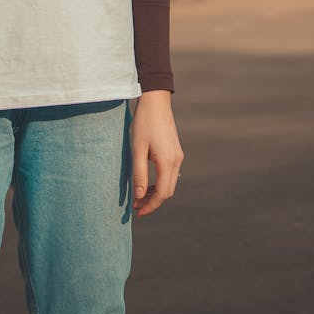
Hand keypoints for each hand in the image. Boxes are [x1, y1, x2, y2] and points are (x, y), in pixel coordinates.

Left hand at [131, 90, 183, 216]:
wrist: (155, 100)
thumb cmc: (143, 123)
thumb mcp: (137, 149)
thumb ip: (139, 174)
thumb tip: (139, 196)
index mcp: (168, 162)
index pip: (161, 194)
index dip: (150, 206)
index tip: (137, 212)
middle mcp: (177, 161)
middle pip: (168, 191)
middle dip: (152, 202)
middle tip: (136, 206)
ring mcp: (178, 155)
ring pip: (170, 183)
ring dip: (156, 192)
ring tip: (139, 195)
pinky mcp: (176, 150)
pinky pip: (170, 173)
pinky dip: (160, 182)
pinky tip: (148, 181)